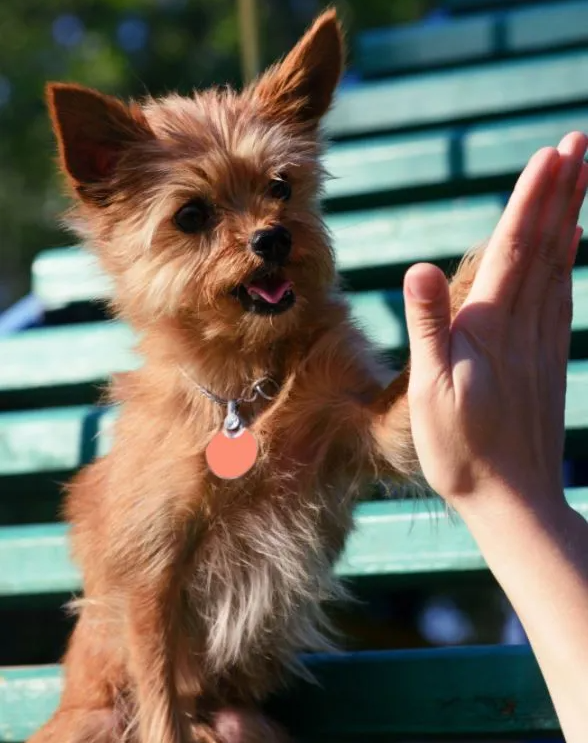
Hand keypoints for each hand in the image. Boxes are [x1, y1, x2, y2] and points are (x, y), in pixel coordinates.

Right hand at [404, 132, 587, 513]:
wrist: (512, 500)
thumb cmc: (461, 449)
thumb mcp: (429, 390)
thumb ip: (429, 326)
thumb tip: (418, 266)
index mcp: (492, 327)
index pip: (517, 248)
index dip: (533, 199)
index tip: (554, 152)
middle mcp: (525, 327)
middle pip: (548, 247)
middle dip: (563, 191)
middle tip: (579, 142)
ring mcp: (542, 343)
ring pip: (561, 266)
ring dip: (572, 217)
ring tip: (582, 177)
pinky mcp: (547, 360)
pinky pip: (564, 297)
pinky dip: (571, 261)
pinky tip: (575, 246)